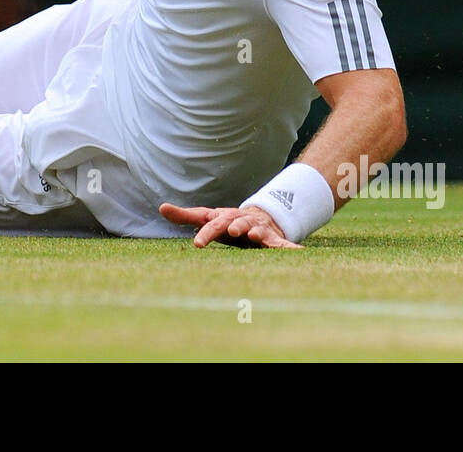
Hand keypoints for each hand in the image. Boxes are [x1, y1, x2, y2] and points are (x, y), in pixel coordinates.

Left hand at [159, 203, 302, 248]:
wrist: (259, 217)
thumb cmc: (227, 222)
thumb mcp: (207, 217)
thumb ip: (185, 215)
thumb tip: (161, 207)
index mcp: (224, 218)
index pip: (212, 224)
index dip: (206, 233)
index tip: (198, 243)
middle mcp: (242, 222)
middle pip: (237, 224)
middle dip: (235, 227)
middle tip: (232, 232)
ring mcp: (258, 230)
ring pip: (258, 232)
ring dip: (259, 234)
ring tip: (258, 238)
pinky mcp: (273, 240)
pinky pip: (283, 245)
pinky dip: (291, 249)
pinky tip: (301, 254)